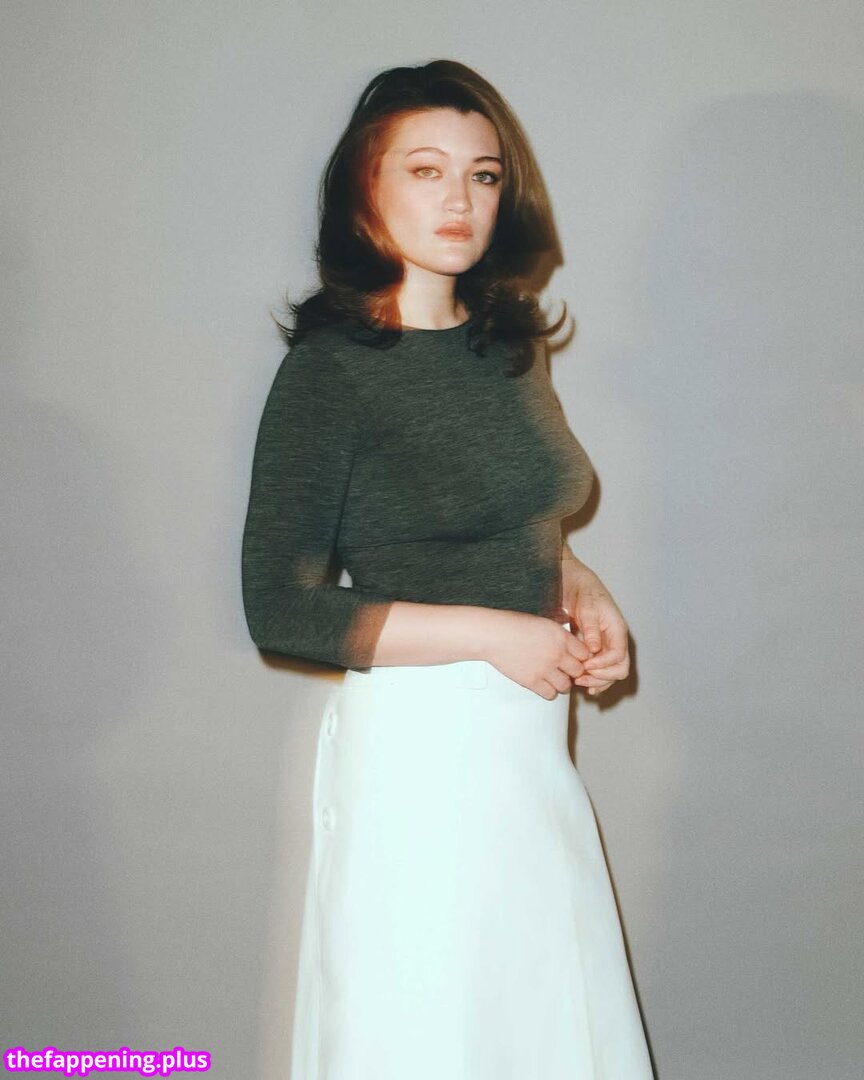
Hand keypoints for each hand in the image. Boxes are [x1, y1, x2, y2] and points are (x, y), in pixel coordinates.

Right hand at [483, 610, 593, 700]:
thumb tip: (569, 644)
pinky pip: (550, 694)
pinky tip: (544, 684)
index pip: (585, 654)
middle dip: (573, 672)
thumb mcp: (543, 623)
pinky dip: (549, 692)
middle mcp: (556, 653)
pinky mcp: (532, 681)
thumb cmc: (513, 625)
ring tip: (555, 679)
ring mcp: (545, 669)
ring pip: (566, 686)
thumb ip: (559, 635)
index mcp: (561, 637)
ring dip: (562, 683)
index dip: (581, 658)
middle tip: (567, 671)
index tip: (576, 659)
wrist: (494, 634)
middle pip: (578, 671)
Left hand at [560, 555, 629, 696]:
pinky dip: (595, 679)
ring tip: (579, 682)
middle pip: (619, 669)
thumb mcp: (587, 609)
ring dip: (597, 681)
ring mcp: (608, 647)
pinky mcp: (598, 651)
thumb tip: (594, 649)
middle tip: (581, 678)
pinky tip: (583, 683)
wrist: (579, 588)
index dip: (603, 665)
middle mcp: (616, 641)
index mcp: (617, 631)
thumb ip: (591, 629)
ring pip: (611, 673)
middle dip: (602, 677)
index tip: (586, 666)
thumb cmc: (585, 595)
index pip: (618, 656)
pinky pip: (602, 670)